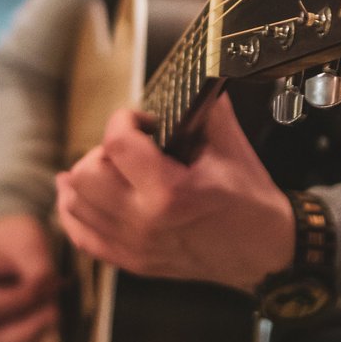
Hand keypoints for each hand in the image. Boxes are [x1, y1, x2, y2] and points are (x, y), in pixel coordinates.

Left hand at [55, 93, 294, 291]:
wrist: (265, 251)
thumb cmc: (250, 198)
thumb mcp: (230, 145)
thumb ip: (202, 108)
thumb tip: (186, 79)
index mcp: (170, 192)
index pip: (116, 142)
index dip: (124, 119)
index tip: (144, 121)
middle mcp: (144, 222)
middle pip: (85, 174)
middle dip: (103, 150)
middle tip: (130, 148)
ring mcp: (135, 246)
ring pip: (75, 204)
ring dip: (87, 177)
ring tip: (111, 168)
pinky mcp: (132, 262)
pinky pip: (81, 237)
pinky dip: (75, 212)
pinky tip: (80, 194)